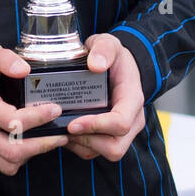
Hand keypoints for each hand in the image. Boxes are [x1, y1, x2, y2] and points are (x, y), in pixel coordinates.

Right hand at [0, 40, 67, 175]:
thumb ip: (4, 57)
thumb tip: (25, 69)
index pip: (13, 122)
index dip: (38, 118)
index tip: (55, 109)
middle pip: (12, 151)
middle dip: (42, 144)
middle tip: (61, 134)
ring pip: (8, 163)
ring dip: (32, 154)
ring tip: (51, 139)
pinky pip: (1, 163)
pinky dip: (20, 158)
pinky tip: (33, 142)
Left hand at [64, 34, 145, 161]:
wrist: (117, 65)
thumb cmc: (113, 56)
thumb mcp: (109, 43)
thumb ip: (104, 49)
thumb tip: (95, 65)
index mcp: (133, 99)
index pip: (120, 123)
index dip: (96, 126)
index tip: (73, 123)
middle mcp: (132, 120)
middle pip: (115, 147)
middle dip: (87, 140)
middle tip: (65, 127)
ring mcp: (122, 132)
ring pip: (103, 152)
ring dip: (81, 144)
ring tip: (62, 128)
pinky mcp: (109, 137)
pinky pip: (94, 151)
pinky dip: (78, 145)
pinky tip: (65, 130)